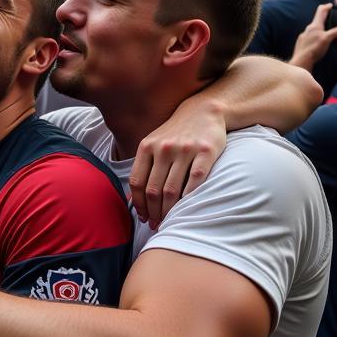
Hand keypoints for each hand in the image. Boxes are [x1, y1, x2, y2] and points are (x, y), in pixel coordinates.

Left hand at [130, 96, 225, 227]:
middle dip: (153, 212)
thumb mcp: (153, 144)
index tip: (143, 218)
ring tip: (169, 222)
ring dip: (169, 211)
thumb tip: (131, 200)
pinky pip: (195, 181)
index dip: (138, 204)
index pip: (137, 182)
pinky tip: (187, 209)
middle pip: (154, 190)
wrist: (203, 111)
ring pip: (172, 190)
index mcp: (147, 147)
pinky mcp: (206, 152)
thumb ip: (143, 168)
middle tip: (156, 225)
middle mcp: (163, 148)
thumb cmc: (175, 133)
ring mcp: (185, 150)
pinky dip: (190, 199)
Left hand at [290, 3, 336, 70]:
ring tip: (330, 32)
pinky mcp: (303, 43)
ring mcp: (304, 36)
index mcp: (315, 25)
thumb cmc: (313, 49)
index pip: (321, 11)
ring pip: (315, 29)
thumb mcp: (327, 39)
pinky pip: (312, 37)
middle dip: (326, 19)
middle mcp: (308, 29)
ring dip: (322, 29)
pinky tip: (321, 42)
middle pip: (318, 20)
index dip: (327, 7)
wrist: (301, 61)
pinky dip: (318, 36)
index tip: (331, 5)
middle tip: (334, 19)